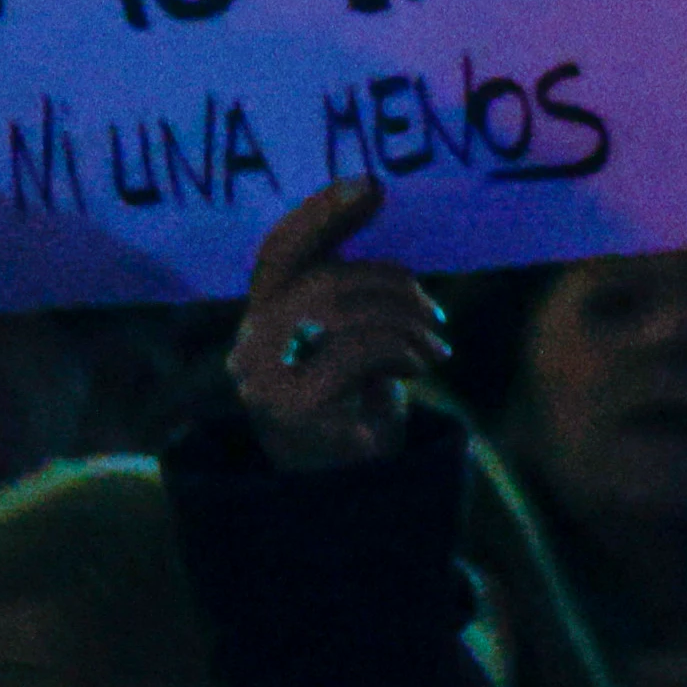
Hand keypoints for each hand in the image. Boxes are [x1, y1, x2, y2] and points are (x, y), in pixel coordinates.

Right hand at [228, 177, 445, 470]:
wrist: (347, 501)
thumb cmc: (353, 411)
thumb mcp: (347, 342)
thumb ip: (347, 292)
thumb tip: (371, 198)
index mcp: (262, 322)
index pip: (279, 251)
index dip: (322, 213)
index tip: (371, 186)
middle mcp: (250, 347)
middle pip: (326, 279)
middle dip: (395, 287)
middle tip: (436, 319)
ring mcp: (265, 380)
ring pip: (342, 308)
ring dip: (406, 321)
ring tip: (435, 349)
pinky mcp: (294, 408)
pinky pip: (358, 350)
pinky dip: (401, 351)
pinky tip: (419, 371)